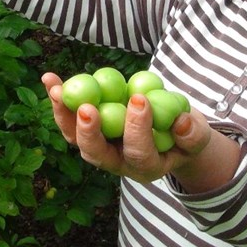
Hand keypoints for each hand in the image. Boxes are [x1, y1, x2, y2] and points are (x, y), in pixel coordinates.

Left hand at [41, 72, 214, 183]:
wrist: (170, 136)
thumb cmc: (185, 136)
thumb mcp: (196, 137)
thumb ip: (192, 134)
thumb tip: (180, 122)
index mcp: (147, 167)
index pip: (139, 153)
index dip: (138, 130)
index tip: (140, 101)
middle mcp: (117, 163)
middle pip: (96, 153)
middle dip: (89, 131)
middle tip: (87, 108)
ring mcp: (99, 148)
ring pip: (76, 137)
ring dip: (64, 113)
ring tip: (56, 88)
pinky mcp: (88, 132)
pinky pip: (70, 118)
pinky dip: (59, 99)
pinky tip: (49, 78)